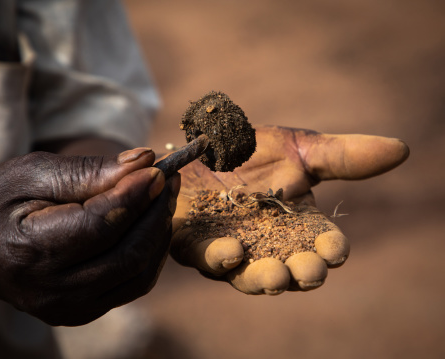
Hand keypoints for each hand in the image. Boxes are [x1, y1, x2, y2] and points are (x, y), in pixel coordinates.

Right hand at [0, 148, 179, 325]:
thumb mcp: (32, 173)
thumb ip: (88, 171)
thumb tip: (144, 160)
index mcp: (30, 250)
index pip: (100, 226)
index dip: (135, 196)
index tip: (157, 169)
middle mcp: (51, 289)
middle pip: (127, 254)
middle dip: (156, 213)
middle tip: (168, 179)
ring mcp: (68, 307)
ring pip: (138, 273)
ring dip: (158, 233)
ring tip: (162, 198)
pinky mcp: (81, 311)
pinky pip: (132, 285)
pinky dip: (149, 253)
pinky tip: (149, 226)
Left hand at [170, 125, 408, 293]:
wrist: (203, 145)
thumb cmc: (254, 151)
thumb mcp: (298, 149)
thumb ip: (342, 156)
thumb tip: (401, 149)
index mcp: (298, 226)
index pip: (323, 245)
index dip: (331, 250)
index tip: (334, 248)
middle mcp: (268, 245)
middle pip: (291, 269)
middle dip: (302, 272)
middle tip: (310, 270)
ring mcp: (233, 250)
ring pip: (250, 276)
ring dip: (265, 279)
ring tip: (275, 277)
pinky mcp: (197, 246)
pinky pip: (207, 259)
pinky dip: (219, 259)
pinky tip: (230, 251)